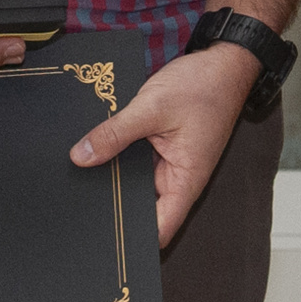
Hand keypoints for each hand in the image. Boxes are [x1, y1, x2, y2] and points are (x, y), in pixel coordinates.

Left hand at [70, 44, 255, 246]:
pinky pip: (137, 158)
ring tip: (80, 174)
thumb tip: (80, 157)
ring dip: (115, 175)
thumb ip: (115, 133)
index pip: (160, 229)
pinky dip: (120, 154)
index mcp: (185, 181)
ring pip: (136, 180)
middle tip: (77, 204)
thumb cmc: (204, 86)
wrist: (223, 61)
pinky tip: (95, 148)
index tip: (102, 239)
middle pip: (142, 206)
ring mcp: (169, 162)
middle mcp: (178, 177)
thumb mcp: (152, 108)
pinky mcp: (162, 146)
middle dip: (114, 204)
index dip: (133, 240)